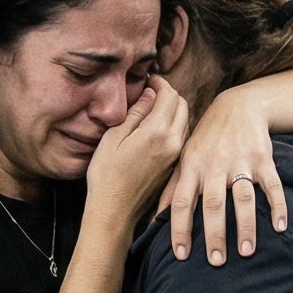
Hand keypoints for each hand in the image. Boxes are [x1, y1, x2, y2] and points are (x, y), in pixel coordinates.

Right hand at [84, 78, 189, 232]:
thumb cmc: (107, 176)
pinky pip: (182, 138)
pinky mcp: (175, 167)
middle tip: (152, 91)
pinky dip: (175, 127)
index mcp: (157, 132)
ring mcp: (177, 156)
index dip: (160, 83)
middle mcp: (173, 142)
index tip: (149, 79)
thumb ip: (135, 113)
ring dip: (174, 110)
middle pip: (183, 106)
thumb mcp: (114, 138)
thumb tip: (149, 94)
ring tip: (155, 108)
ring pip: (186, 121)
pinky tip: (158, 129)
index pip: (169, 96)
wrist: (114, 212)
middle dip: (170, 94)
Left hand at [163, 88, 286, 264]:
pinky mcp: (263, 159)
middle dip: (214, 234)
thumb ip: (172, 189)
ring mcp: (240, 162)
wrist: (238, 107)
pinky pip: (272, 185)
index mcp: (192, 167)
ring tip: (246, 252)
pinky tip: (281, 227)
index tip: (181, 255)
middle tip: (216, 262)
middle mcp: (214, 166)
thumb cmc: (206, 140)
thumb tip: (155, 221)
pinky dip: (278, 205)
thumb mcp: (184, 158)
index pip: (182, 202)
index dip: (179, 228)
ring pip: (243, 197)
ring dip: (245, 226)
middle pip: (213, 204)